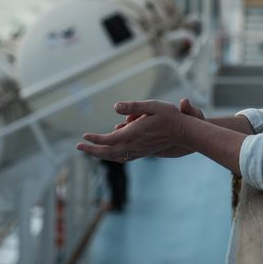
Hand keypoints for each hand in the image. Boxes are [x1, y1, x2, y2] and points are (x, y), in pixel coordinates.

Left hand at [77, 100, 192, 161]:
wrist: (184, 133)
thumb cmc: (169, 116)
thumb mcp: (152, 105)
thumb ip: (133, 106)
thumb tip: (115, 107)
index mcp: (134, 134)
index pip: (109, 140)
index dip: (95, 139)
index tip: (84, 136)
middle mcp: (134, 145)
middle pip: (108, 152)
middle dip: (92, 150)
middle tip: (78, 146)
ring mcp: (139, 151)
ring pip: (115, 157)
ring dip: (100, 155)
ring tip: (90, 150)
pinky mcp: (143, 152)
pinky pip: (123, 158)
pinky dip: (112, 157)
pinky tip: (109, 154)